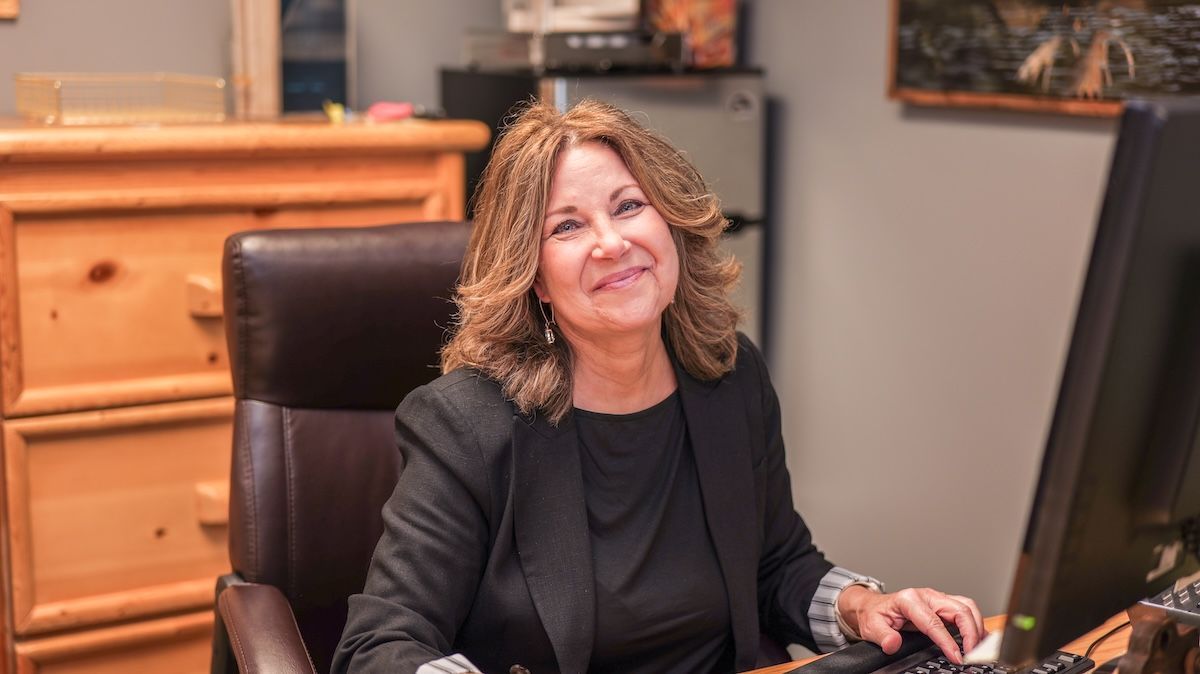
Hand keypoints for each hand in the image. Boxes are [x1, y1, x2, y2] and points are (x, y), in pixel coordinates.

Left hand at [836, 585, 984, 664]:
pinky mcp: (943, 604)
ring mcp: (937, 599)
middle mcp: (927, 596)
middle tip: (972, 654)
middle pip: (959, 610)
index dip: (948, 641)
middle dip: (971, 633)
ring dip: (976, 626)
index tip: (957, 657)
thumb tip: (893, 644)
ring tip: (978, 647)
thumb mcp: (872, 627)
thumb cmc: (875, 615)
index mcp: (910, 600)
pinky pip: (965, 610)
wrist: (874, 607)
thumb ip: (883, 636)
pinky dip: (975, 623)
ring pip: (966, 607)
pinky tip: (978, 638)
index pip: (935, 622)